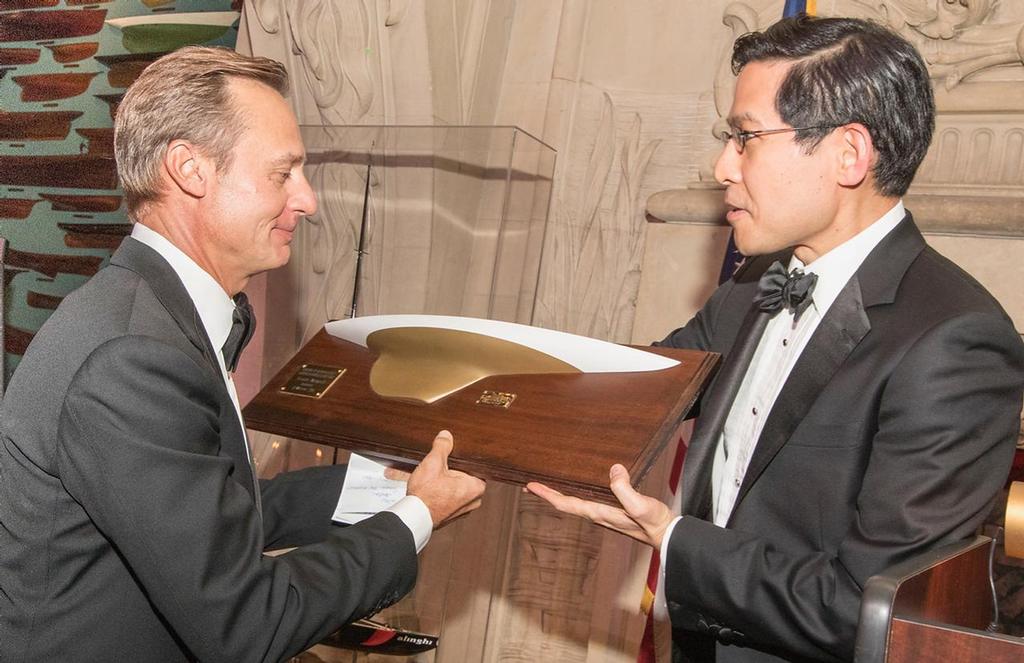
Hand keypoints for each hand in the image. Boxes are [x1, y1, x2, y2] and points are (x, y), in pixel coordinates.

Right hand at [406, 430, 485, 527]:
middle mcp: (474, 500)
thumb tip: (446, 435)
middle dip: (453, 469)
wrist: (414, 517)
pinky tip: (433, 487)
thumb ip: (442, 447)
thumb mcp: (433, 463)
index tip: (454, 455)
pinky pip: (451, 497)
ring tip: (434, 477)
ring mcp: (464, 509)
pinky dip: (443, 491)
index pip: (476, 466)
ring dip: (446, 481)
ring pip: (457, 487)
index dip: (464, 458)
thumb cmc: (426, 496)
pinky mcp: (453, 514)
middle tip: (441, 466)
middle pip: (465, 476)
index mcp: (477, 487)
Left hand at [526, 464, 673, 548]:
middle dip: (547, 494)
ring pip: (575, 502)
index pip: (566, 504)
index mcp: (599, 512)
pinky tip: (579, 487)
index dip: (547, 495)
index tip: (530, 486)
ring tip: (548, 485)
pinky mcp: (613, 510)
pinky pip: (587, 500)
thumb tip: (614, 470)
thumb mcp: (640, 505)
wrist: (667, 535)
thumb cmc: (655, 522)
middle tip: (530, 486)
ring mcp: (604, 513)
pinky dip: (575, 493)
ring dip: (560, 494)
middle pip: (566, 504)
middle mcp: (598, 514)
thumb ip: (625, 490)